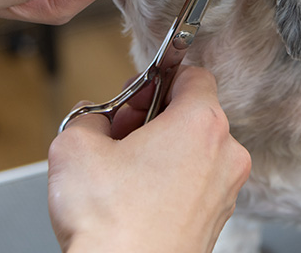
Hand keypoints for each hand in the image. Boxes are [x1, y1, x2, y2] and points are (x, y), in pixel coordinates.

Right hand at [48, 67, 251, 252]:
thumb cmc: (112, 225)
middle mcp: (224, 154)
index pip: (193, 74)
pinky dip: (172, 177)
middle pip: (192, 111)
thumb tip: (96, 121)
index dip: (159, 77)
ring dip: (162, 147)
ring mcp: (225, 190)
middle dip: (154, 115)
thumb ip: (89, 116)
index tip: (138, 91)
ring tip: (125, 168)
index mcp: (200, 123)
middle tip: (121, 132)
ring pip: (194, 147)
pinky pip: (197, 179)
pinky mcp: (216, 218)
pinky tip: (138, 194)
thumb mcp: (75, 146)